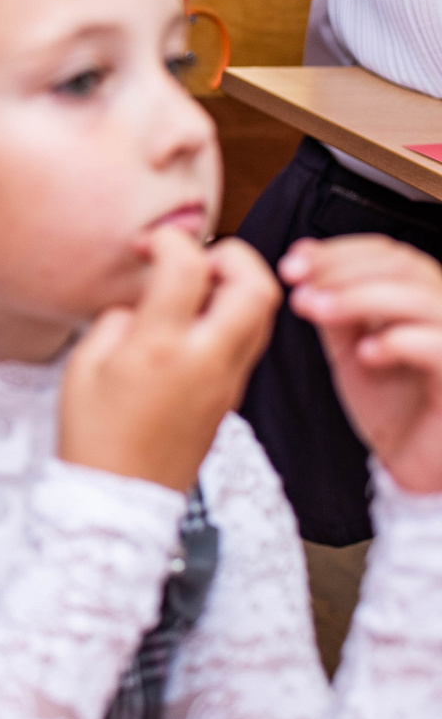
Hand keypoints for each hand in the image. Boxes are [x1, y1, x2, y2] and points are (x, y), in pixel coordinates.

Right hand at [59, 229, 279, 490]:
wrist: (122, 495)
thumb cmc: (92, 434)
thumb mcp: (84, 365)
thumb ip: (117, 320)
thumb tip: (143, 302)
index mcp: (158, 348)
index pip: (188, 267)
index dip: (170, 241)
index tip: (150, 245)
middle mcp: (204, 359)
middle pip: (256, 286)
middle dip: (232, 255)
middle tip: (197, 256)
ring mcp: (227, 380)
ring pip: (264, 313)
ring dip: (238, 286)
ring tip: (198, 287)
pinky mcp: (232, 395)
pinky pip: (250, 341)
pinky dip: (233, 316)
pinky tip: (195, 323)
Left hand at [285, 235, 441, 494]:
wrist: (412, 467)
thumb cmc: (390, 408)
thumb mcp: (350, 349)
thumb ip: (335, 310)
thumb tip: (304, 265)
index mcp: (422, 299)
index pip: (388, 253)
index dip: (338, 251)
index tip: (291, 264)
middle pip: (403, 265)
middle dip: (341, 269)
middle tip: (296, 284)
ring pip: (420, 297)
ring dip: (359, 297)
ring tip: (315, 310)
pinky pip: (440, 347)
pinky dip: (399, 341)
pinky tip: (363, 353)